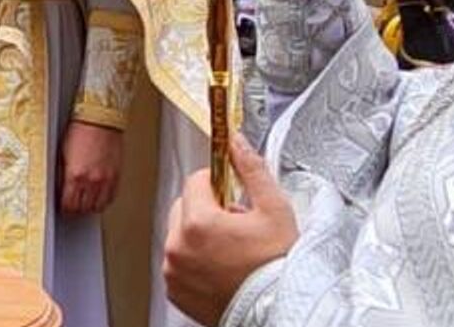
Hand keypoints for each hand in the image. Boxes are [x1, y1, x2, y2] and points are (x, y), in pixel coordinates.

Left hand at [59, 121, 123, 214]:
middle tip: (72, 205)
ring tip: (85, 201)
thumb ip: (61, 173)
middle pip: (83, 208)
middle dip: (76, 209)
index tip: (62, 206)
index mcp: (74, 175)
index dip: (64, 208)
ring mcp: (106, 180)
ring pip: (98, 206)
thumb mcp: (63, 152)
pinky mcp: (116, 176)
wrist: (100, 118)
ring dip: (90, 206)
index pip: (68, 205)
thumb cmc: (80, 129)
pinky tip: (98, 195)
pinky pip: (111, 197)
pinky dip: (104, 200)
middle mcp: (91, 181)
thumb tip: (60, 186)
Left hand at [163, 135, 297, 325]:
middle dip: (207, 209)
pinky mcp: (175, 290)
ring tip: (231, 248)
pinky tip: (220, 266)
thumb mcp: (274, 211)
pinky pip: (178, 261)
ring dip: (199, 234)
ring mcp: (174, 270)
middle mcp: (178, 247)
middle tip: (236, 224)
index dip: (219, 182)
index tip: (234, 195)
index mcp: (198, 222)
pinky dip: (193, 260)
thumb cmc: (279, 267)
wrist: (279, 311)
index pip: (196, 180)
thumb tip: (235, 142)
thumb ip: (251, 170)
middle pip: (184, 206)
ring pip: (180, 234)